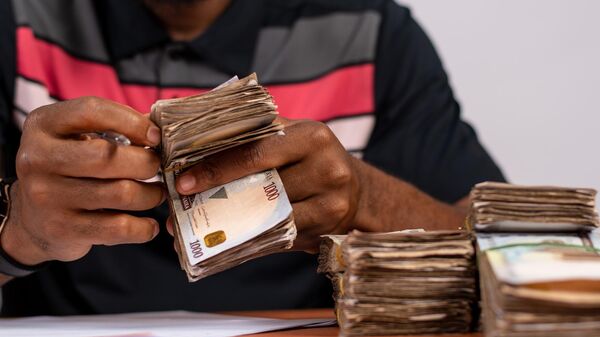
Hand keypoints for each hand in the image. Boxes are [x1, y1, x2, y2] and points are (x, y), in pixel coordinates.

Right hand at [1, 97, 164, 265]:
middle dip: (146, 162)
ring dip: (151, 194)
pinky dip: (143, 227)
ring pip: (120, 193)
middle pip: (109, 155)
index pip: (92, 110)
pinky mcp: (62, 229)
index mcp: (43, 125)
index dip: (132, 121)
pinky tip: (149, 225)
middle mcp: (38, 158)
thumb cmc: (67, 171)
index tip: (155, 135)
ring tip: (156, 193)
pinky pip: (118, 227)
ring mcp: (47, 196)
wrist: (32, 220)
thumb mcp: (76, 140)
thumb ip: (112, 128)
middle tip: (157, 167)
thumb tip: (158, 129)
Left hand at [171, 118, 360, 251]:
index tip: (184, 181)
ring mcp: (330, 205)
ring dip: (231, 223)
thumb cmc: (313, 158)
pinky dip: (252, 239)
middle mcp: (327, 170)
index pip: (256, 152)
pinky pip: (279, 239)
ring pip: (268, 218)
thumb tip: (198, 135)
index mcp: (312, 137)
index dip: (217, 168)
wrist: (357, 191)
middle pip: (261, 188)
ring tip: (199, 224)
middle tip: (183, 206)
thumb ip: (256, 130)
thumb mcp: (293, 135)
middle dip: (218, 197)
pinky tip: (228, 238)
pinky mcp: (326, 232)